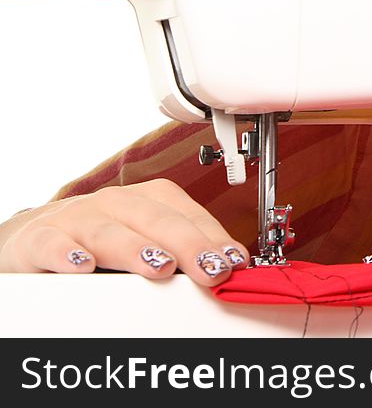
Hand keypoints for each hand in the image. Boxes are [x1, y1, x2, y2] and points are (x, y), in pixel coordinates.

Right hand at [0, 179, 248, 285]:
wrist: (33, 240)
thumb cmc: (100, 244)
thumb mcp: (145, 245)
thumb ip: (182, 256)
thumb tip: (226, 271)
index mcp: (148, 202)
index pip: (187, 215)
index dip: (213, 237)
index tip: (234, 261)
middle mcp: (114, 205)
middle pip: (155, 220)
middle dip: (188, 243)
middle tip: (210, 268)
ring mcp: (75, 220)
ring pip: (108, 230)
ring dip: (135, 248)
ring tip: (160, 267)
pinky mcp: (37, 240)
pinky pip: (51, 245)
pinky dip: (66, 254)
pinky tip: (83, 267)